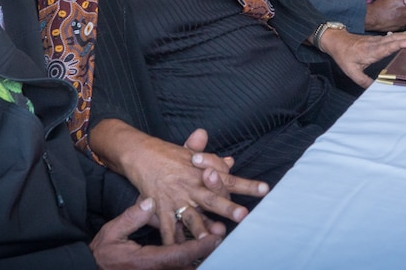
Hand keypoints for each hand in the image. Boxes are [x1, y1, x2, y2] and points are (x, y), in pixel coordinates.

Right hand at [90, 197, 222, 269]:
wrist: (93, 268)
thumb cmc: (103, 253)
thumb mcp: (113, 233)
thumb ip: (132, 218)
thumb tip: (149, 202)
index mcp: (149, 261)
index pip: (180, 254)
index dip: (200, 247)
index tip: (216, 238)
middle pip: (189, 264)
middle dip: (206, 252)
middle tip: (221, 236)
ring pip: (185, 267)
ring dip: (200, 256)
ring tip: (215, 242)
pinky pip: (177, 268)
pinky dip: (188, 261)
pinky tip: (197, 255)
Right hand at [123, 128, 267, 244]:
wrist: (140, 154)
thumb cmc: (167, 154)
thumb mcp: (190, 153)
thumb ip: (211, 159)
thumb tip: (231, 161)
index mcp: (201, 173)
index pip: (228, 179)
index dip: (247, 185)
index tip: (266, 189)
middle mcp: (191, 186)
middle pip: (213, 198)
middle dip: (228, 208)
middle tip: (243, 215)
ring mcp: (175, 198)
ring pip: (192, 216)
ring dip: (202, 228)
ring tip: (213, 238)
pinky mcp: (160, 208)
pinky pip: (167, 228)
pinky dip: (173, 241)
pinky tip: (181, 251)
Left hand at [317, 28, 405, 86]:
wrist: (337, 41)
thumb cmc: (344, 56)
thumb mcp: (351, 71)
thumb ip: (363, 81)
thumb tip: (376, 88)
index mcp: (371, 51)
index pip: (387, 47)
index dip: (400, 44)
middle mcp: (377, 44)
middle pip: (396, 40)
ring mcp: (378, 40)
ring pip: (396, 37)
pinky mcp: (379, 39)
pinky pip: (394, 36)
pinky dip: (404, 35)